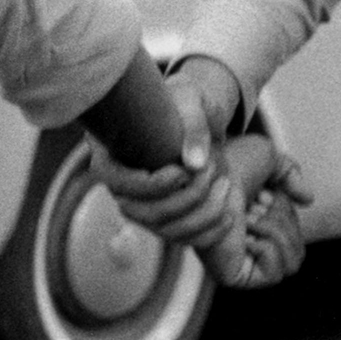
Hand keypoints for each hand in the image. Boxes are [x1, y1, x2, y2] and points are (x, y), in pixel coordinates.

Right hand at [92, 55, 244, 249]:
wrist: (199, 120)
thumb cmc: (186, 101)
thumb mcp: (191, 99)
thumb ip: (193, 124)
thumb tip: (194, 164)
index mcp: (111, 154)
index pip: (116, 183)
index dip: (147, 185)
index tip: (179, 170)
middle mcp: (123, 189)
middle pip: (144, 212)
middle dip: (184, 198)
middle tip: (211, 170)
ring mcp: (145, 209)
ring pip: (167, 231)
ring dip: (202, 214)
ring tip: (226, 183)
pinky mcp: (169, 222)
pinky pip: (185, 240)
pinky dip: (210, 232)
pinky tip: (229, 212)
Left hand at [199, 135, 313, 289]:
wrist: (209, 171)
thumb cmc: (231, 163)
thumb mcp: (269, 160)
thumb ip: (290, 175)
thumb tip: (308, 200)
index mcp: (258, 228)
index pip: (296, 237)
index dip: (286, 212)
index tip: (262, 194)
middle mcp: (251, 249)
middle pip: (298, 251)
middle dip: (283, 220)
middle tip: (255, 204)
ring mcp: (243, 264)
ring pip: (291, 264)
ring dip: (276, 231)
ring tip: (249, 216)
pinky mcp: (234, 276)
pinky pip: (273, 274)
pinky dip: (267, 247)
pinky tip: (246, 232)